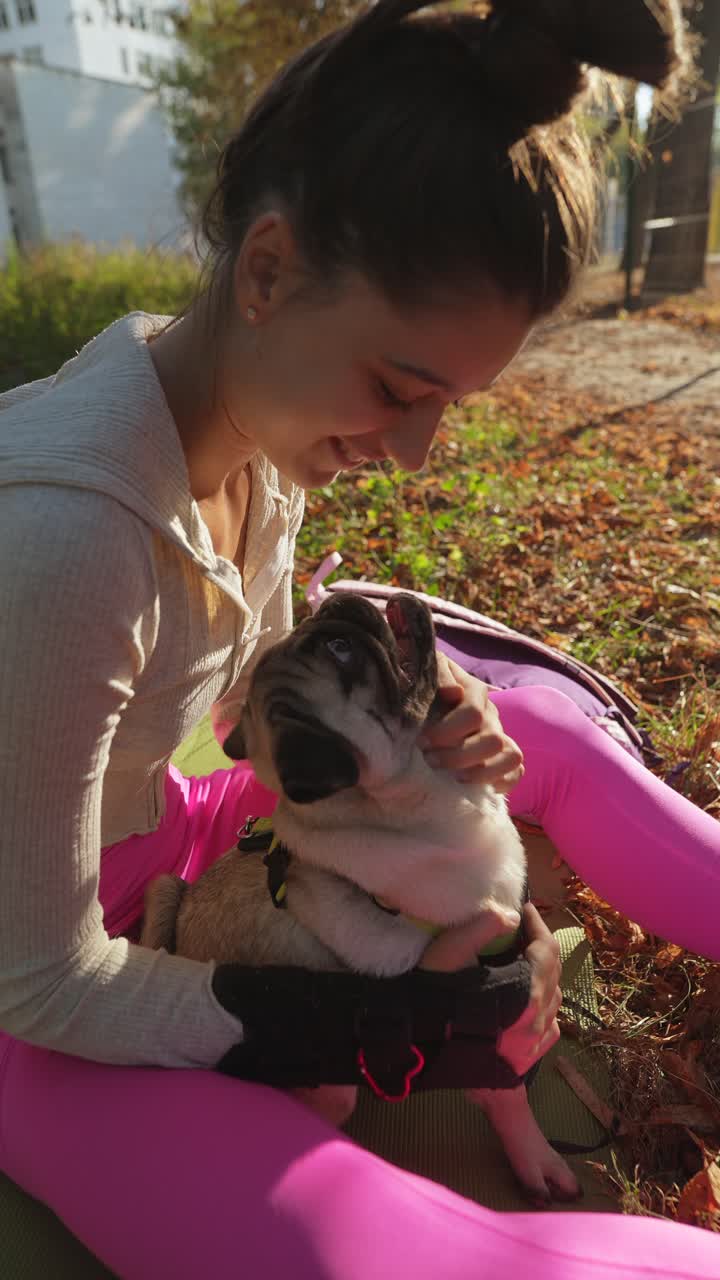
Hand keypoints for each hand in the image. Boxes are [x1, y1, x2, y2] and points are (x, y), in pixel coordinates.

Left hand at [419, 651, 523, 792]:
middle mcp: (490, 714)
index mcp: (473, 691)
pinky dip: (501, 782)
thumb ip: (438, 674)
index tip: (422, 741)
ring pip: (511, 756)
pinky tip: (474, 785)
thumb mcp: (424, 671)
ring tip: (455, 777)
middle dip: (459, 756)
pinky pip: (516, 771)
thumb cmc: (419, 684)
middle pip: (492, 740)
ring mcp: (499, 735)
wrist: (422, 697)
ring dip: (482, 772)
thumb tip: (454, 693)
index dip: (446, 732)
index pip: (473, 714)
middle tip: (431, 760)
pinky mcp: (500, 755)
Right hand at [420, 903, 560, 1077]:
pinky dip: (544, 1006)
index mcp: (526, 990)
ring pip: (554, 998)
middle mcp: (538, 1016)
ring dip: (544, 975)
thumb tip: (511, 917)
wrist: (422, 1055)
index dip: (536, 923)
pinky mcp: (529, 1056)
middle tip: (519, 930)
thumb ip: (481, 928)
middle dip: (539, 945)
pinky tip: (527, 999)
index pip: (546, 948)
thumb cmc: (435, 1000)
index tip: (523, 907)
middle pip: (553, 971)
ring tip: (522, 962)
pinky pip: (550, 1025)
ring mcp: (536, 1040)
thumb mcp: (449, 953)